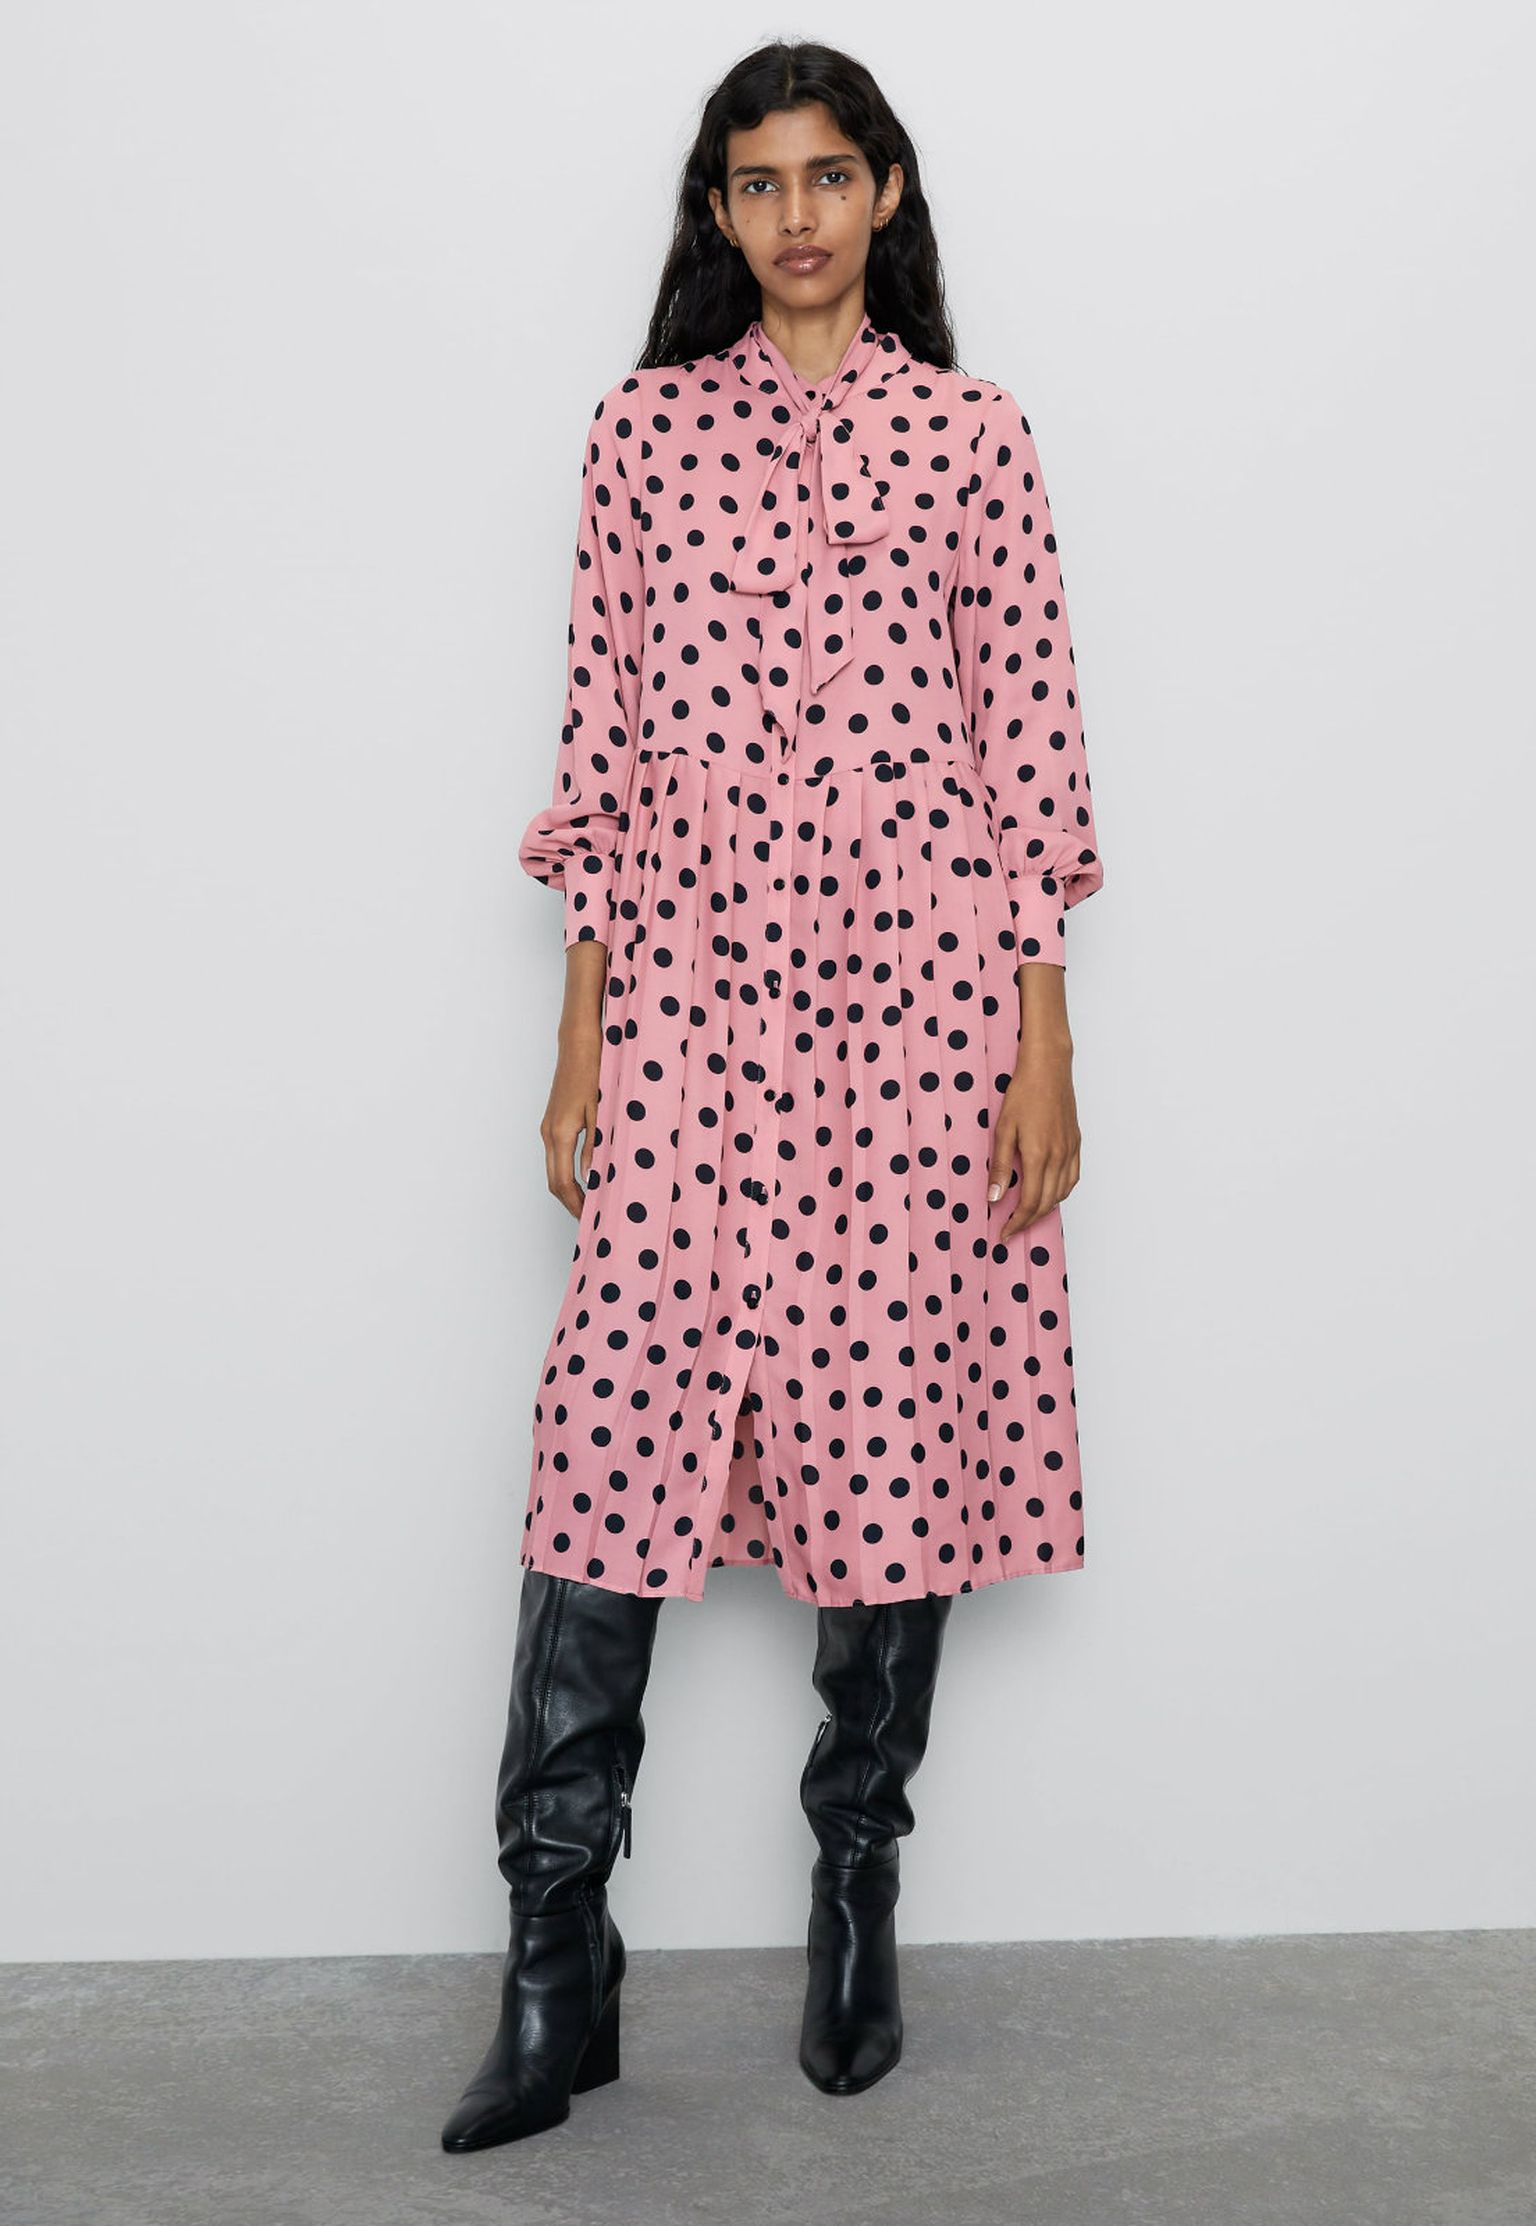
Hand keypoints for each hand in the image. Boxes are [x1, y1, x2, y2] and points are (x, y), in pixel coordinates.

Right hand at [540, 1017, 602, 1218]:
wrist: (578, 1045)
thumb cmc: (593, 1072)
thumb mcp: (601, 1112)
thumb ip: (596, 1146)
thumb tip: (593, 1176)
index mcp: (561, 1133)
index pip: (563, 1182)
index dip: (576, 1204)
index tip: (590, 1219)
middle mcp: (549, 1133)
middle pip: (554, 1181)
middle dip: (570, 1203)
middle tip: (591, 1219)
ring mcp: (548, 1127)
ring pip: (554, 1169)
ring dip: (568, 1189)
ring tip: (591, 1201)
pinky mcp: (552, 1121)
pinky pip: (556, 1156)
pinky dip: (567, 1172)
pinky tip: (585, 1177)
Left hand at [988, 1034, 1080, 1238]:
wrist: (1049, 1068)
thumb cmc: (1023, 1093)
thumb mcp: (1003, 1129)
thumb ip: (1000, 1166)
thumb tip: (994, 1197)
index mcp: (1039, 1156)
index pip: (1029, 1203)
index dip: (1016, 1223)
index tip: (1003, 1233)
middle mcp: (1059, 1157)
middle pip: (1046, 1203)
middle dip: (1028, 1221)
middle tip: (1011, 1229)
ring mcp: (1070, 1150)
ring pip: (1062, 1193)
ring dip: (1045, 1208)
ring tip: (1026, 1214)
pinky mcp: (1076, 1143)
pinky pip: (1073, 1178)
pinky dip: (1061, 1192)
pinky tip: (1049, 1192)